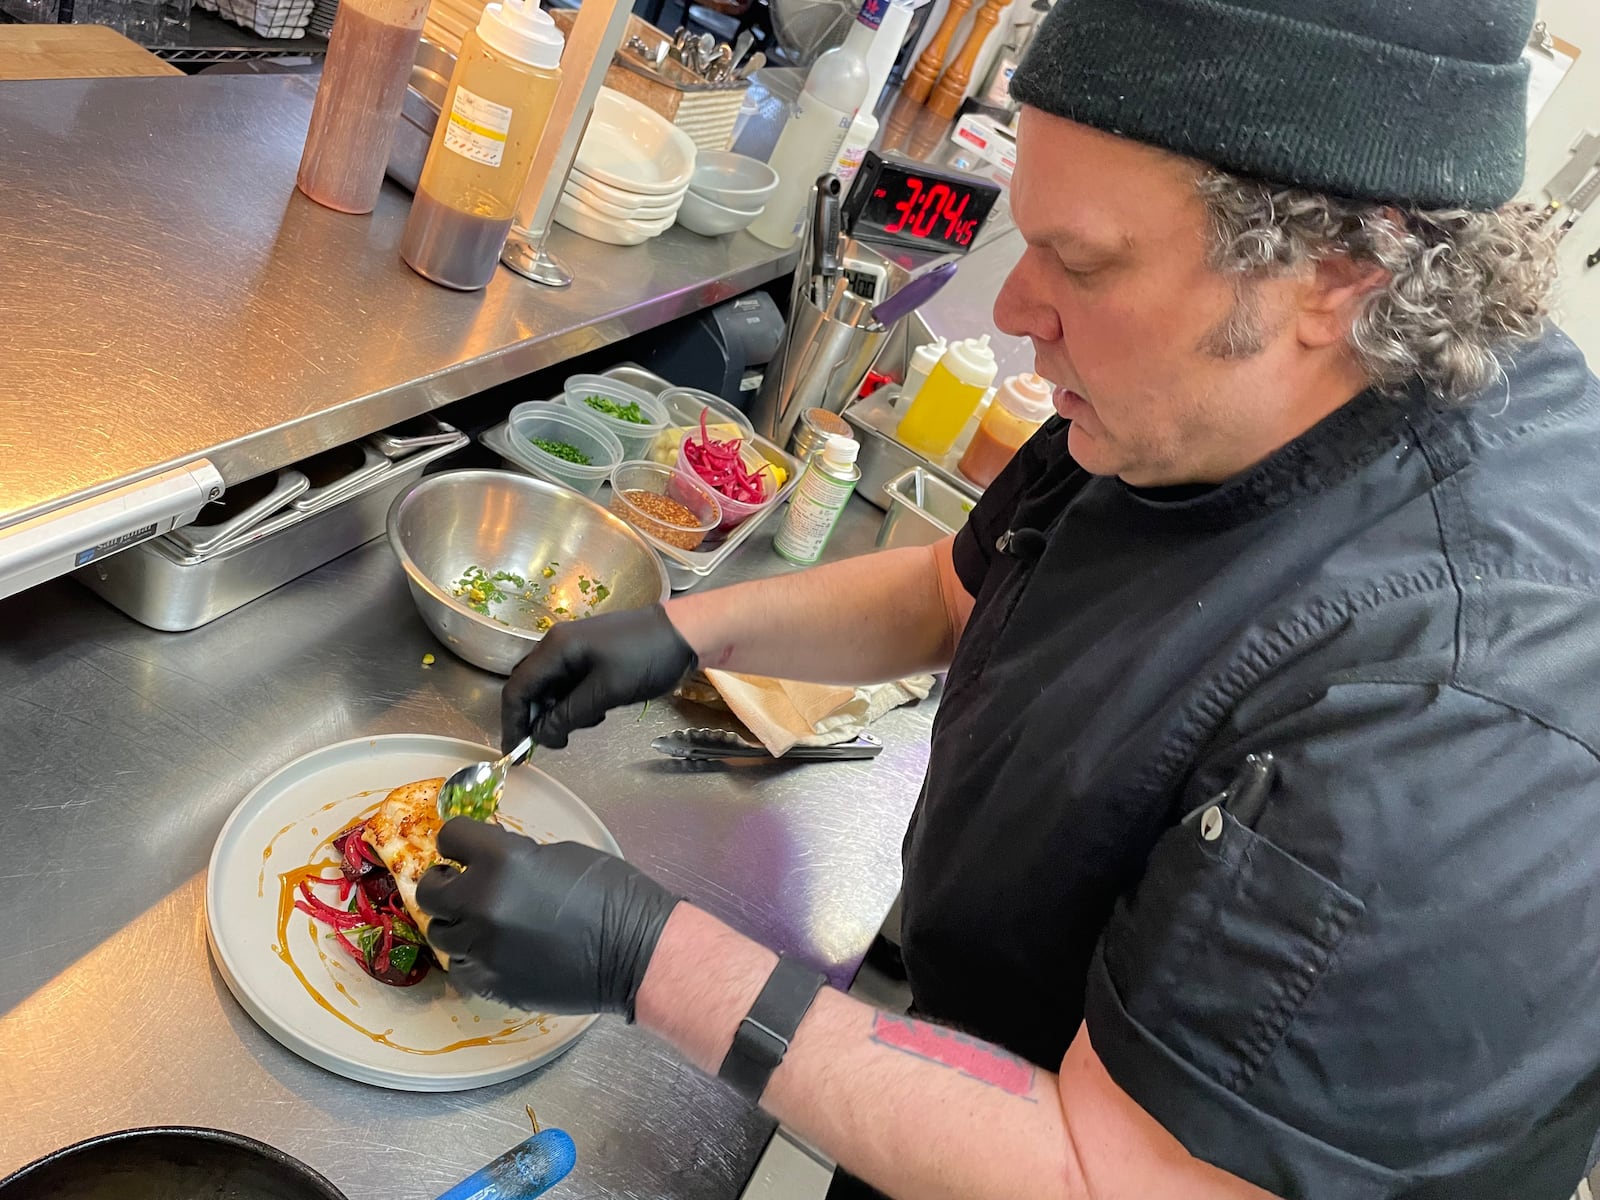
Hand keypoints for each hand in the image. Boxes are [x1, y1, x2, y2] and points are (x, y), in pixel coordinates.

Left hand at [415, 818, 679, 1016]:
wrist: (635, 951)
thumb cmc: (610, 893)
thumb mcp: (559, 855)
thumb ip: (515, 857)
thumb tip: (489, 863)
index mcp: (502, 861)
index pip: (450, 837)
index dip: (459, 841)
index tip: (467, 849)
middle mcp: (481, 903)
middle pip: (431, 890)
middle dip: (446, 881)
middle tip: (464, 884)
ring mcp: (483, 947)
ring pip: (440, 931)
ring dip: (457, 921)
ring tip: (481, 920)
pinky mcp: (491, 982)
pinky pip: (460, 966)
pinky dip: (471, 956)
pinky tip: (492, 949)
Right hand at [502, 605, 696, 750]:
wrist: (686, 634)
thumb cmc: (645, 657)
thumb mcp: (606, 692)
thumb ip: (568, 714)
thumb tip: (540, 736)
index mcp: (556, 648)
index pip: (517, 688)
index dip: (513, 722)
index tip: (517, 751)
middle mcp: (559, 645)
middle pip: (531, 688)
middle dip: (537, 719)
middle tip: (555, 742)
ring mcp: (576, 650)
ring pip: (551, 689)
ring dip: (560, 712)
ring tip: (587, 723)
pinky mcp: (592, 657)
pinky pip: (570, 684)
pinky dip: (576, 703)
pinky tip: (598, 711)